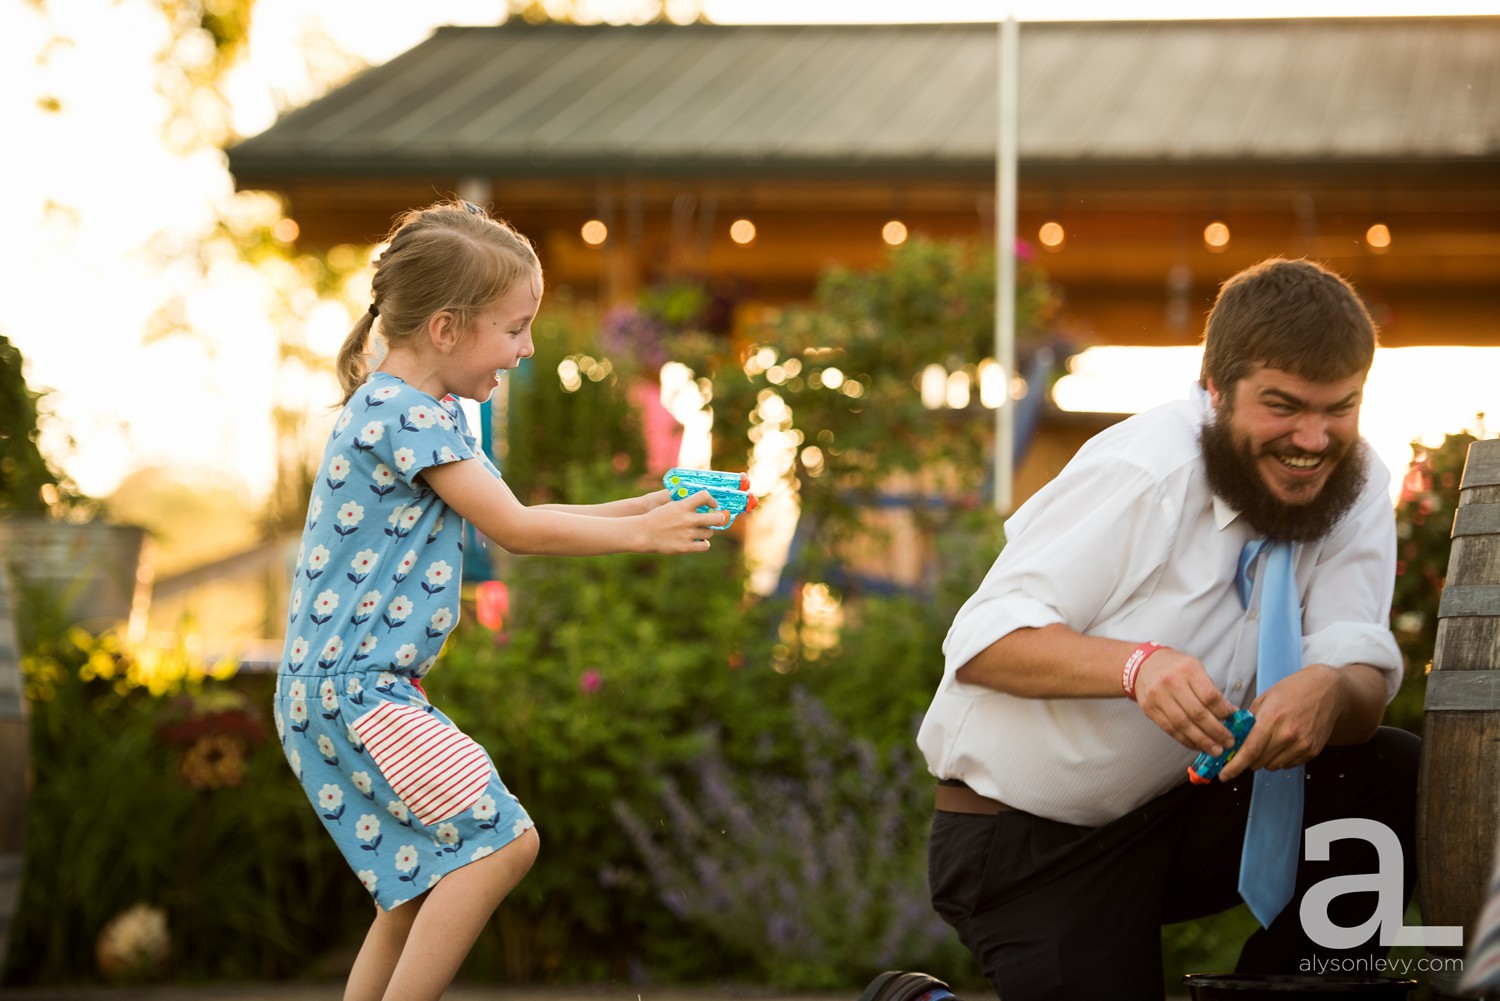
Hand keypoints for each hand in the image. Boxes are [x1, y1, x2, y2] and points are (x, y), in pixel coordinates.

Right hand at [640, 489, 726, 553]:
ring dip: (707, 531)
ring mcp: (688, 534)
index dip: (712, 500)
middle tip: (718, 519)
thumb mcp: (670, 506)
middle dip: (719, 518)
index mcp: (683, 505)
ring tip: (701, 531)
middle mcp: (688, 519)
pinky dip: (703, 543)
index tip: (712, 505)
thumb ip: (685, 504)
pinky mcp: (686, 547)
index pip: (705, 496)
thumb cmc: (656, 518)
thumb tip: (701, 503)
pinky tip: (698, 541)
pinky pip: (705, 545)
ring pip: (710, 533)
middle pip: (717, 518)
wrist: (643, 533)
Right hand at [1133, 647, 1237, 755]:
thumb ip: (1211, 690)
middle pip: (1197, 713)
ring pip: (1183, 724)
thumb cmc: (1175, 667)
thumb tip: (1230, 713)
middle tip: (1228, 742)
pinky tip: (1197, 745)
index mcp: (1188, 670)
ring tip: (1215, 749)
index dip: (1223, 712)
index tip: (1232, 721)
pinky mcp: (1149, 709)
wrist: (1144, 665)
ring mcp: (1158, 696)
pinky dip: (1185, 740)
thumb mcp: (1195, 668)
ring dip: (1202, 740)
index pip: (1210, 697)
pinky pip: (1170, 729)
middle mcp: (1171, 682)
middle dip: (1216, 731)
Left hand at [1216, 665, 1340, 780]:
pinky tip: (1285, 742)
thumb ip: (1248, 720)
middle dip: (1249, 758)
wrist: (1327, 689)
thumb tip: (1234, 737)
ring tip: (1271, 740)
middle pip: (1259, 762)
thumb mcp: (1265, 698)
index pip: (1250, 750)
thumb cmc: (1294, 690)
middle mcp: (1288, 735)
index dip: (1235, 765)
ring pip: (1273, 766)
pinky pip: (1288, 764)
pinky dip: (1281, 758)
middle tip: (1250, 746)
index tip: (1224, 775)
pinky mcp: (1312, 751)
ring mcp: (1302, 745)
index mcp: (1272, 719)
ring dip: (1266, 759)